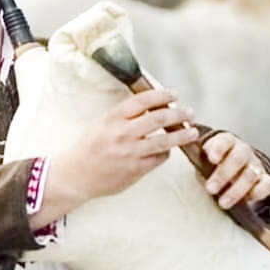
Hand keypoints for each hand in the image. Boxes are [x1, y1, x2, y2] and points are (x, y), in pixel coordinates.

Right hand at [46, 88, 198, 210]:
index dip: (162, 95)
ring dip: (182, 135)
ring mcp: (131, 152)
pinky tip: (169, 150)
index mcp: (113, 118)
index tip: (174, 94)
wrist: (76, 175)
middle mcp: (123, 133)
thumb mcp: (101, 123)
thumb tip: (151, 104)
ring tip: (193, 132)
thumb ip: (124, 114)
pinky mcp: (136, 169)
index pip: (143, 100)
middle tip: (189, 112)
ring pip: (165, 140)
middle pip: (159, 118)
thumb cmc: (89, 147)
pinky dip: (167, 152)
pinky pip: (159, 158)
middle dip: (179, 114)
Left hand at [201, 132, 269, 209]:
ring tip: (222, 203)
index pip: (224, 141)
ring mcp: (255, 164)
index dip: (218, 149)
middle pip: (238, 157)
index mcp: (227, 141)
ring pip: (250, 173)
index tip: (212, 159)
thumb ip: (199, 161)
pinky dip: (258, 192)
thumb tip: (192, 161)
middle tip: (210, 188)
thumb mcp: (203, 161)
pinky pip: (267, 184)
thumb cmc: (213, 166)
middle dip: (224, 174)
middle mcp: (243, 150)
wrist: (232, 171)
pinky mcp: (264, 179)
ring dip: (236, 190)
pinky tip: (248, 200)